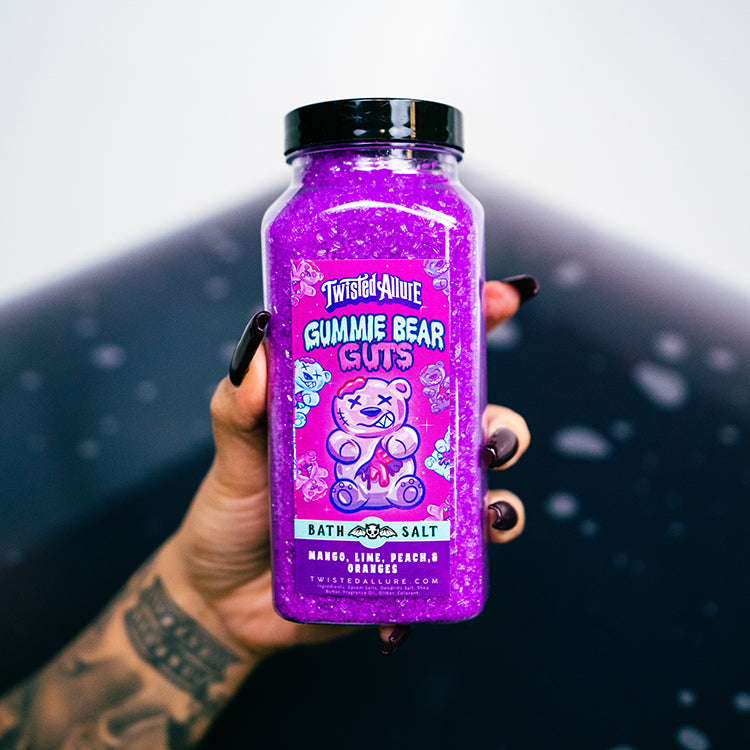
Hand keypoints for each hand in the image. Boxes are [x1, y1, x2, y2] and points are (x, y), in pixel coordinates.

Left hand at [161, 277, 535, 661]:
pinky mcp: (416, 551)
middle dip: (499, 415)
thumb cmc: (234, 513)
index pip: (425, 355)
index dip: (470, 320)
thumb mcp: (234, 452)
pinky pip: (468, 543)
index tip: (500, 297)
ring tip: (487, 478)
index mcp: (365, 410)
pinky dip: (491, 532)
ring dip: (500, 472)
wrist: (225, 599)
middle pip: (473, 416)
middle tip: (484, 428)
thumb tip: (257, 352)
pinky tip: (484, 530)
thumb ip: (237, 406)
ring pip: (484, 476)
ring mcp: (413, 499)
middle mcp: (399, 448)